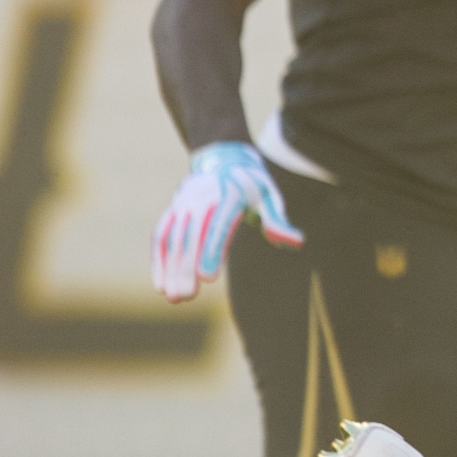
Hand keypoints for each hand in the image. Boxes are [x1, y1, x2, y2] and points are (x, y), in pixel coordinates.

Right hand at [152, 142, 300, 302]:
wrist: (224, 158)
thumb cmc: (253, 186)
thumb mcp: (270, 198)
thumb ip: (278, 221)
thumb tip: (297, 243)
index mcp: (230, 194)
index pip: (218, 225)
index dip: (211, 251)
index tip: (208, 279)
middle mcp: (202, 198)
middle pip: (192, 236)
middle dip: (186, 268)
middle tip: (186, 297)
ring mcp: (184, 203)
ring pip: (173, 238)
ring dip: (170, 269)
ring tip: (173, 298)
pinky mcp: (173, 210)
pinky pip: (161, 235)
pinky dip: (159, 259)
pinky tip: (161, 285)